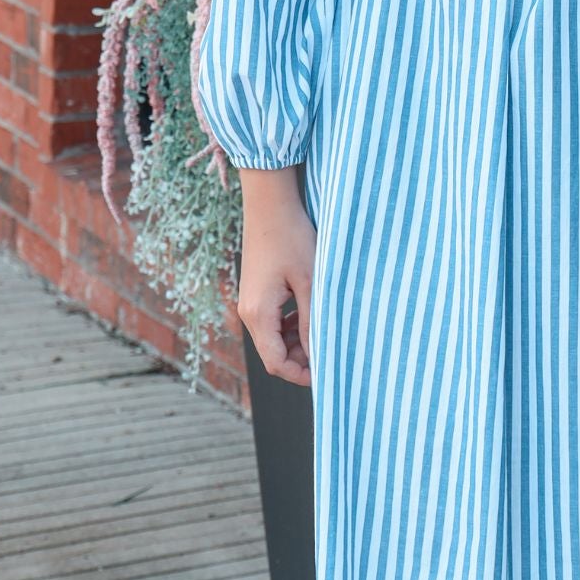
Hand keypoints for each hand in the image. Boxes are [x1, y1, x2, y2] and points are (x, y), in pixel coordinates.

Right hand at [235, 167, 316, 385]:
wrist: (270, 205)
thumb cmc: (292, 239)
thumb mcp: (310, 282)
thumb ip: (312, 321)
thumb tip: (319, 355)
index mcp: (258, 313)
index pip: (276, 363)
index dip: (301, 375)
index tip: (328, 373)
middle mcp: (248, 312)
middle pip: (273, 354)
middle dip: (301, 358)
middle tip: (331, 347)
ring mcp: (250, 302)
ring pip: (273, 339)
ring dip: (297, 341)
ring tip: (323, 327)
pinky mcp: (256, 293)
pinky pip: (272, 322)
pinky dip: (290, 325)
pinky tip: (309, 312)